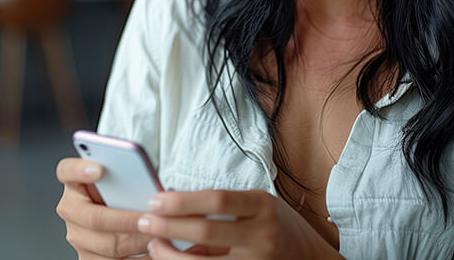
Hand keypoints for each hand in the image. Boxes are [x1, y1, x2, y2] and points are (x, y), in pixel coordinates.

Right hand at [55, 157, 151, 258]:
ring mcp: (78, 237)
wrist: (119, 218)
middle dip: (128, 220)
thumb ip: (123, 176)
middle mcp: (71, 210)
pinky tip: (154, 250)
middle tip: (151, 218)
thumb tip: (140, 176)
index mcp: (75, 184)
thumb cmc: (121, 196)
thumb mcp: (119, 180)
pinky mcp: (88, 258)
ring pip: (108, 244)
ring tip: (159, 235)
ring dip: (137, 241)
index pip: (67, 171)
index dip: (80, 170)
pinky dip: (139, 257)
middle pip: (94, 218)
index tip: (99, 169)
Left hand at [134, 189, 342, 259]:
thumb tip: (171, 205)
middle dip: (169, 226)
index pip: (216, 199)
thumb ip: (220, 207)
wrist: (311, 257)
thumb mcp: (255, 204)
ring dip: (172, 255)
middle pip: (206, 230)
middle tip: (143, 220)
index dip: (182, 200)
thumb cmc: (276, 224)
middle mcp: (262, 234)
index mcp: (262, 205)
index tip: (154, 200)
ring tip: (153, 245)